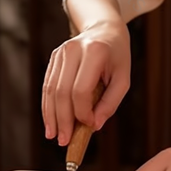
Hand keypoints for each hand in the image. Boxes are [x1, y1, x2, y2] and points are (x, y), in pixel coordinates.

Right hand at [42, 19, 130, 145]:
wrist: (104, 30)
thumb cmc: (116, 57)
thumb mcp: (123, 79)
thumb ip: (110, 103)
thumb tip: (94, 125)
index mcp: (94, 52)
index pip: (81, 89)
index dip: (82, 111)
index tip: (89, 125)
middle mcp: (73, 50)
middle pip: (62, 91)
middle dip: (62, 119)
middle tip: (64, 141)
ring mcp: (60, 53)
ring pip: (50, 90)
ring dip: (51, 116)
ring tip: (53, 135)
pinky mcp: (53, 58)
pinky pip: (47, 86)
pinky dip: (48, 106)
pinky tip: (50, 122)